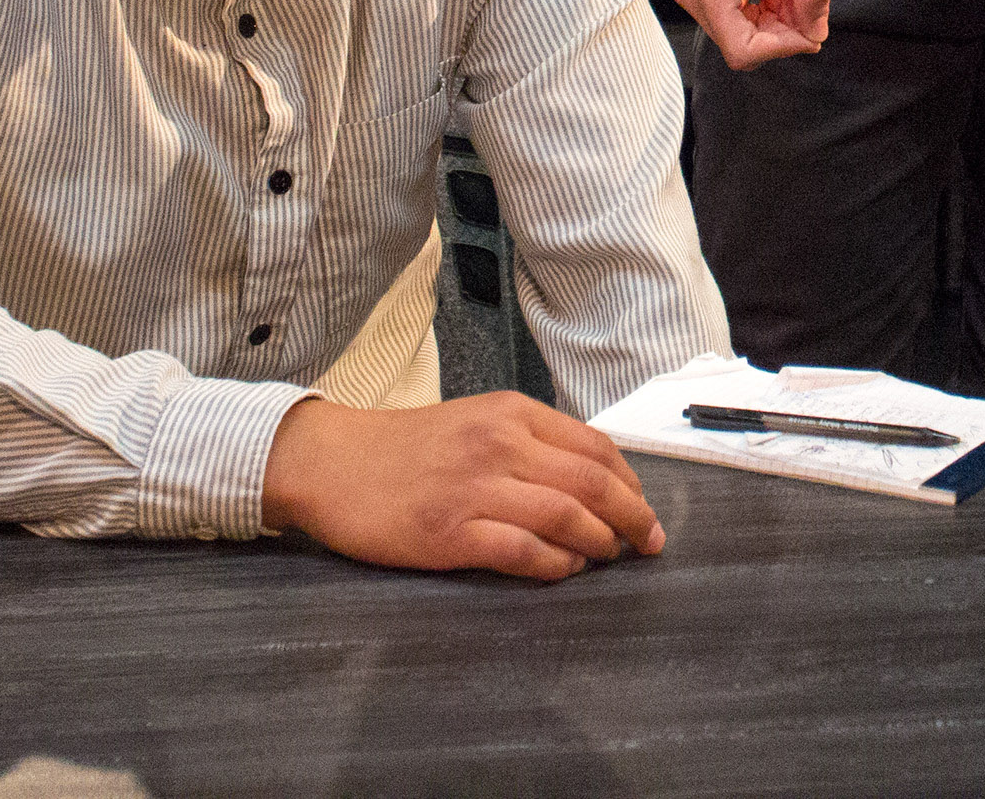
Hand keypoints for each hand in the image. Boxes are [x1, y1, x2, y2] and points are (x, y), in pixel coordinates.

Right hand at [260, 392, 664, 581]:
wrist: (335, 462)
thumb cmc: (406, 448)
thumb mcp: (474, 420)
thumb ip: (527, 441)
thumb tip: (588, 479)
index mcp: (510, 412)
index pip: (595, 445)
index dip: (632, 482)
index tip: (646, 508)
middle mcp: (499, 443)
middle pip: (591, 481)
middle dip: (633, 517)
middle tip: (650, 543)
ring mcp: (475, 488)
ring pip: (565, 516)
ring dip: (600, 544)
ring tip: (610, 559)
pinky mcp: (451, 532)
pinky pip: (522, 552)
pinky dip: (555, 566)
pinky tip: (565, 571)